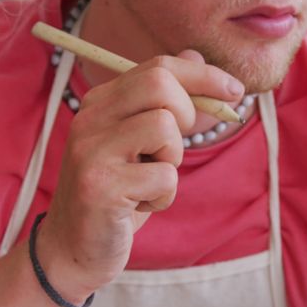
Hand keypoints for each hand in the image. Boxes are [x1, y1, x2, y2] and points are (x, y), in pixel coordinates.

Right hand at [36, 50, 243, 300]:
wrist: (72, 249)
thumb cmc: (117, 194)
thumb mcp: (141, 143)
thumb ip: (166, 102)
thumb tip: (197, 57)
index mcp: (100, 103)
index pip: (158, 67)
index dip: (204, 76)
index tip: (234, 92)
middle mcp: (89, 119)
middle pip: (161, 84)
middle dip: (186, 115)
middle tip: (170, 151)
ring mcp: (91, 151)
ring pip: (165, 127)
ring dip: (172, 162)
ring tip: (148, 182)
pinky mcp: (100, 187)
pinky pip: (165, 177)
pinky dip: (164, 197)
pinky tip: (139, 207)